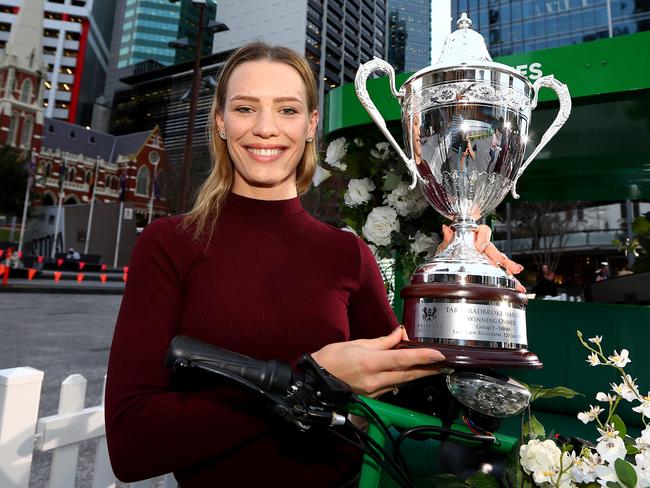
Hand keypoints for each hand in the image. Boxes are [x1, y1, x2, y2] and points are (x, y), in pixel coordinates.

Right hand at [311, 326, 444, 397]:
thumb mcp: (356, 343)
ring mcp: (374, 390)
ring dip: (419, 374)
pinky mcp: (373, 396)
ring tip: (434, 366)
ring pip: (403, 381)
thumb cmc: (331, 359)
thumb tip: (399, 334)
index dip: (422, 357)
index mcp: (370, 362)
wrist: (316, 380)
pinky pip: (393, 386)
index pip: (402, 359)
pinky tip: (411, 373)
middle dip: (429, 368)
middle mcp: (374, 379)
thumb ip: (382, 341)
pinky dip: (403, 378)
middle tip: (445, 363)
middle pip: (408, 374)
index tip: (438, 354)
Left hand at [438, 224, 525, 292]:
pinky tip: (516, 287)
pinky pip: (500, 272)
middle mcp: (482, 247)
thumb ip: (448, 239)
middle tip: (515, 269)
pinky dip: (508, 281)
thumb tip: (446, 228)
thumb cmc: (448, 248)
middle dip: (505, 260)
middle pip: (496, 251)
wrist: (445, 260)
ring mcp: (487, 257)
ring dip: (509, 270)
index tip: (480, 246)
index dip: (483, 238)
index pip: (483, 232)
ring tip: (517, 280)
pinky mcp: (489, 267)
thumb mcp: (445, 245)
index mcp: (473, 238)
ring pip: (500, 262)